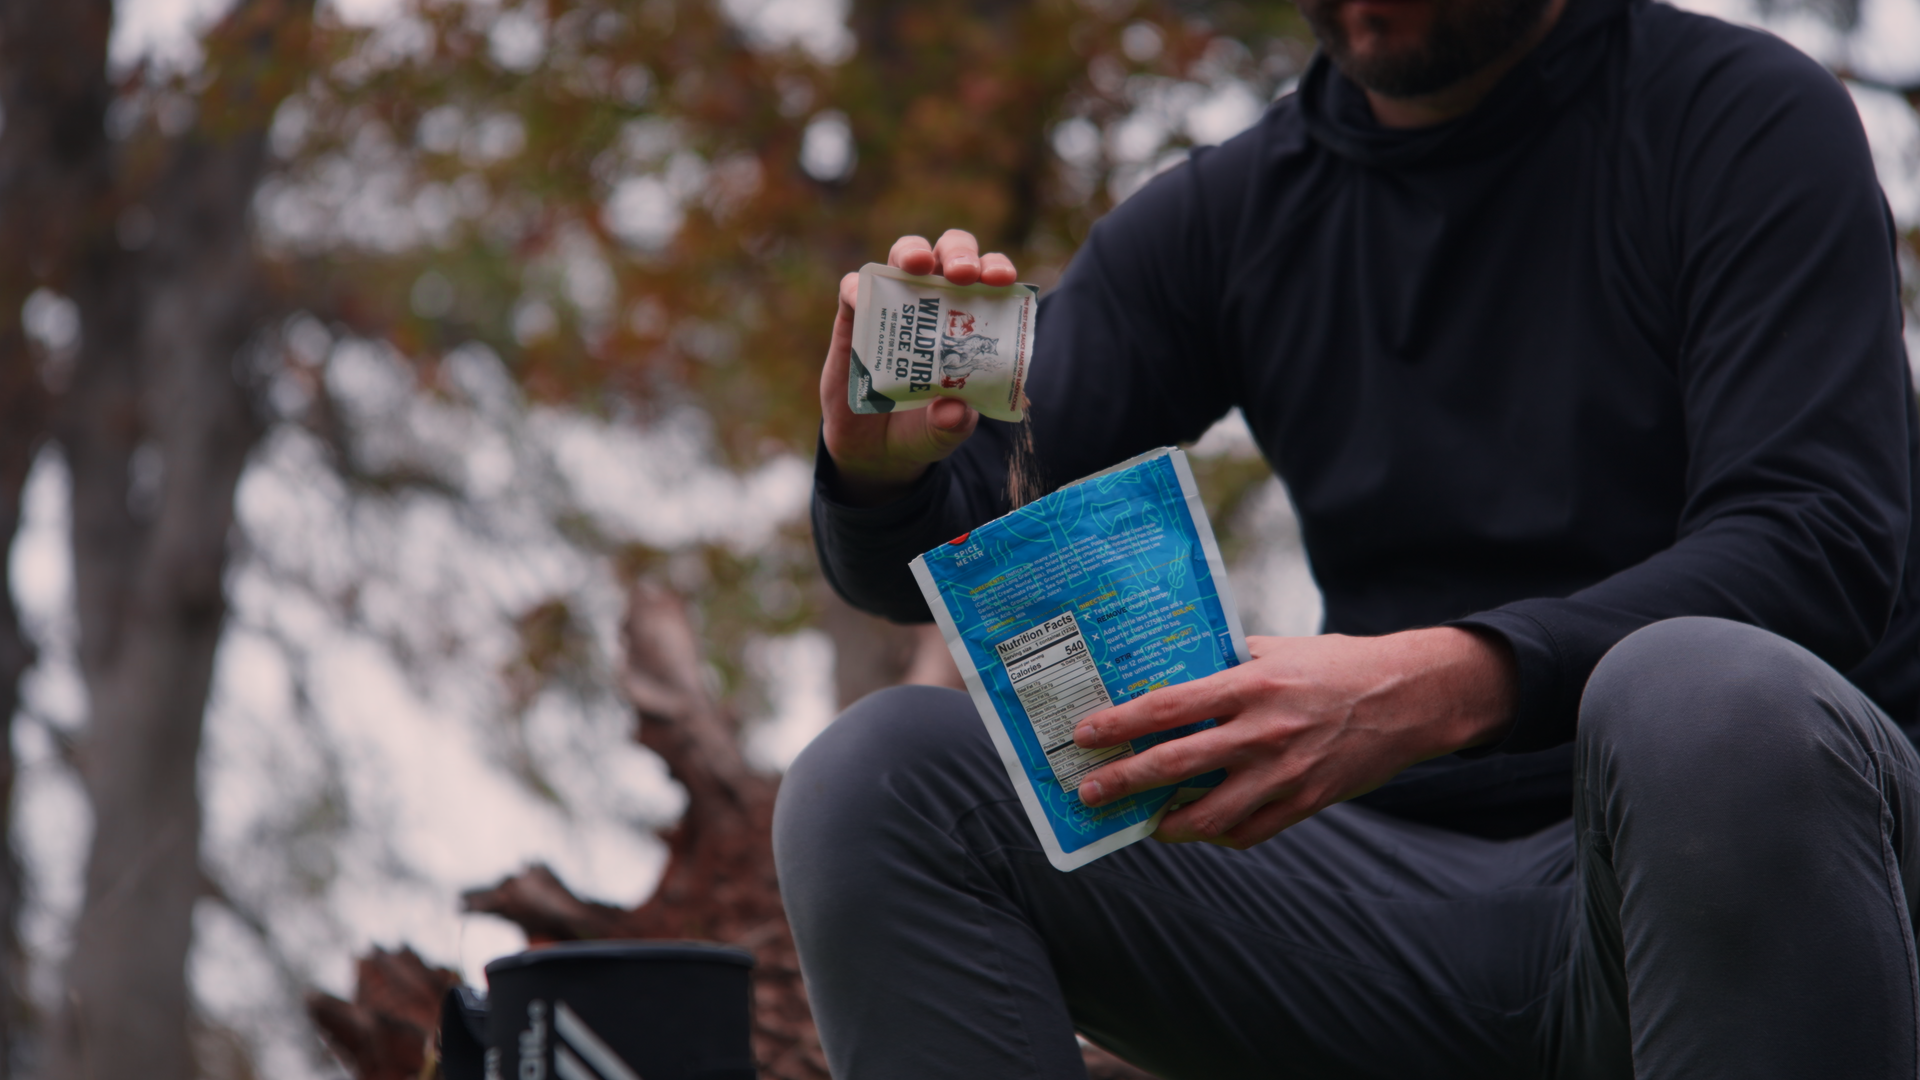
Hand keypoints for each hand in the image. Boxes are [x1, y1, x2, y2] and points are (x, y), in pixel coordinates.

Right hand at [819, 230, 1017, 505]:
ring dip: (912, 252)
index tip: (1003, 280)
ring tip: (918, 266)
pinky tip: (865, 300)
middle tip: (964, 273)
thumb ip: (954, 423)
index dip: (996, 269)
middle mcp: (933, 302)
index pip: (987, 279)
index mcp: (968, 319)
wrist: (876, 451)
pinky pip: (853, 289)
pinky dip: (859, 288)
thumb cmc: (924, 428)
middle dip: (959, 253)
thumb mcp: (945, 432)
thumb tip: (955, 412)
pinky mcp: (853, 318)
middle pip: (948, 253)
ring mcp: (893, 305)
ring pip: (902, 255)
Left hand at [1071, 628, 1517, 848]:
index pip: (1168, 707)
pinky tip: (1196, 828)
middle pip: (1176, 763)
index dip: (1121, 724)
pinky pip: (1249, 832)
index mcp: (1251, 684)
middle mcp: (1264, 731)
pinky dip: (1217, 834)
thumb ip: (1226, 661)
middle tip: (1088, 791)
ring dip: (1166, 823)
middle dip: (1123, 781)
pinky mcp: (1307, 802)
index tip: (1085, 734)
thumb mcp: (1278, 649)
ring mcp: (1286, 773)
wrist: (1410, 697)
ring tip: (1141, 822)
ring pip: (1210, 814)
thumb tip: (1170, 669)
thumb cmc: (1336, 666)